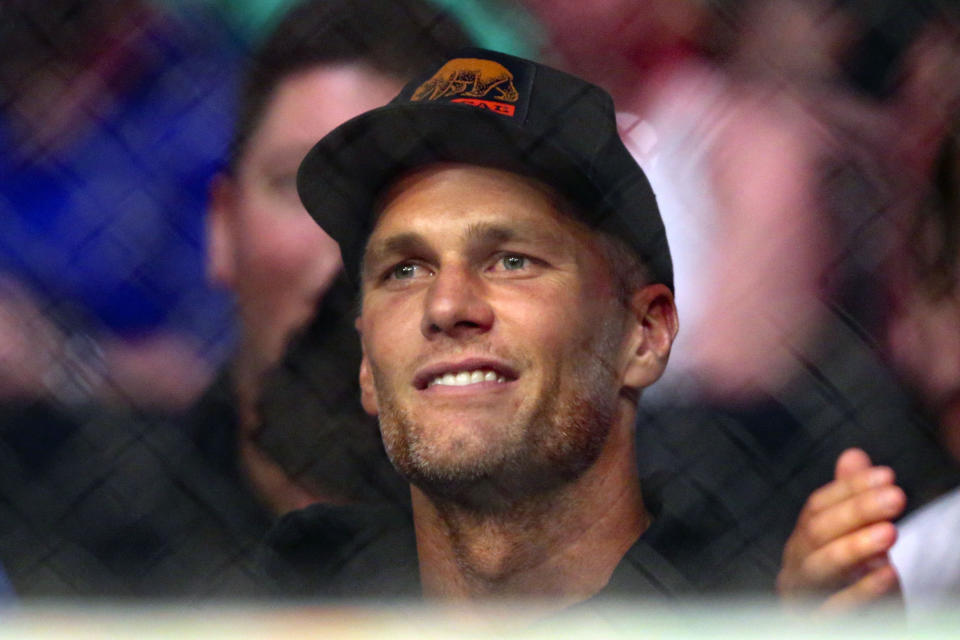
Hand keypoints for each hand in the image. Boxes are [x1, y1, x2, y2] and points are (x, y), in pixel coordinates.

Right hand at [777, 448, 905, 610]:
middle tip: (896, 497)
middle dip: (857, 511)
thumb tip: (854, 454)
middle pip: (816, 531)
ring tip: (891, 532)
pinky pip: (835, 609)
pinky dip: (863, 591)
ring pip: (820, 567)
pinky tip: (889, 574)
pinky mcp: (814, 625)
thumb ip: (852, 501)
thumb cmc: (852, 589)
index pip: (817, 506)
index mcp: (800, 542)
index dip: (850, 488)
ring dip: (855, 547)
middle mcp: (794, 566)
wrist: (851, 633)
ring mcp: (801, 597)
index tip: (887, 475)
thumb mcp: (857, 543)